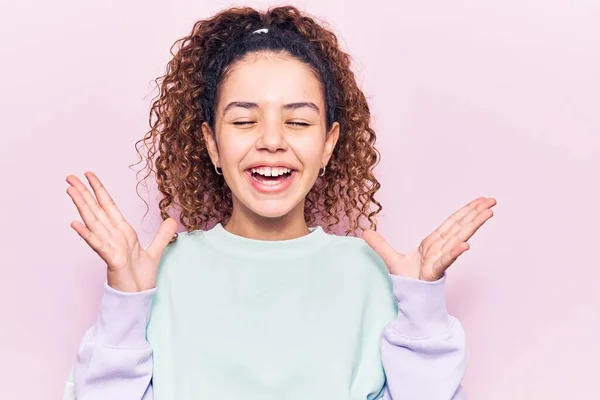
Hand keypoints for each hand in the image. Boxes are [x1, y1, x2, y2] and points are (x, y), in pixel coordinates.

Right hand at [66, 171, 177, 291]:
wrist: (138, 298)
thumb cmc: (140, 278)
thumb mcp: (156, 251)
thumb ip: (163, 235)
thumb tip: (172, 220)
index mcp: (122, 232)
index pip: (108, 207)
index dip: (100, 190)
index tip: (89, 175)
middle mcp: (114, 237)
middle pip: (96, 211)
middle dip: (84, 193)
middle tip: (70, 177)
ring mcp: (110, 248)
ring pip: (94, 223)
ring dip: (82, 207)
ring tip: (71, 192)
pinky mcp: (111, 260)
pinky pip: (98, 245)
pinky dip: (88, 235)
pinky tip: (75, 224)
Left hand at [363, 197, 496, 280]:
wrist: (407, 299)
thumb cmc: (407, 281)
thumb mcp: (390, 258)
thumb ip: (380, 244)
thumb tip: (365, 232)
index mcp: (433, 243)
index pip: (452, 223)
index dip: (465, 211)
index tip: (480, 201)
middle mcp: (440, 248)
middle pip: (460, 226)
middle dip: (476, 213)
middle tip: (492, 200)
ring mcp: (439, 259)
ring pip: (458, 238)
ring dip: (473, 225)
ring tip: (488, 213)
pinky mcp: (435, 271)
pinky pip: (446, 259)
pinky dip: (455, 251)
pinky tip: (466, 244)